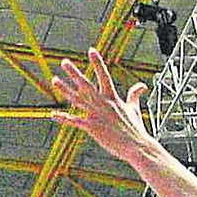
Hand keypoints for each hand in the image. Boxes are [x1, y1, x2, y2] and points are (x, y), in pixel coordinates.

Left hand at [51, 49, 157, 165]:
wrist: (136, 146)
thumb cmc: (136, 130)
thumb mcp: (134, 109)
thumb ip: (134, 95)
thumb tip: (142, 86)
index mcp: (113, 98)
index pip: (104, 76)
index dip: (97, 63)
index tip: (91, 50)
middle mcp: (103, 103)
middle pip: (86, 84)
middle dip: (75, 73)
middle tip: (65, 62)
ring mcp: (96, 115)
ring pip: (77, 99)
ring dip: (65, 89)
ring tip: (55, 80)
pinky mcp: (92, 127)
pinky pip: (74, 121)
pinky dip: (63, 118)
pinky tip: (53, 114)